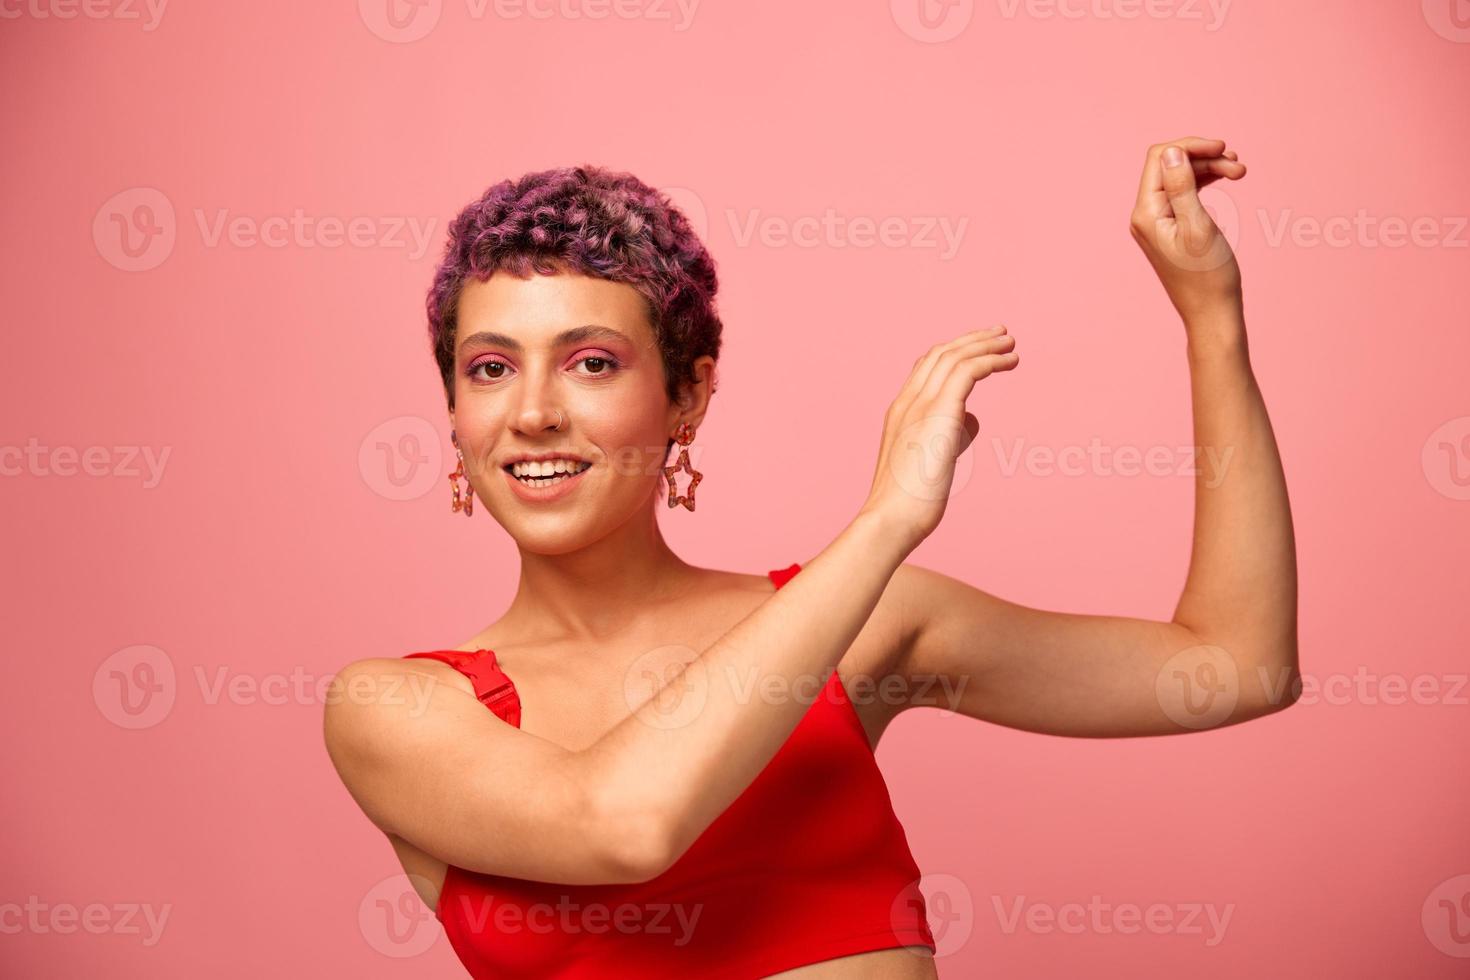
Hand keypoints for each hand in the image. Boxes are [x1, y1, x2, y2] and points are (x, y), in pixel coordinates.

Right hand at [859, 325, 1018, 553]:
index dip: (952, 353)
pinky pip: (969, 370)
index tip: (976, 348)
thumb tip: (971, 420)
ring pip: (956, 356)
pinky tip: (1010, 361)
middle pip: (941, 354)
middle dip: (972, 340)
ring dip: (986, 345)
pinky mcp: (940, 412)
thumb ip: (949, 436)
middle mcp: (907, 401)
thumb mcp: (931, 461)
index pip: (925, 368)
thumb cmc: (908, 503)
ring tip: (1011, 343)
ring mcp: (921, 404)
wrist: (891, 518)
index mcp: (899, 412)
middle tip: (1000, 334)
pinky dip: (991, 360)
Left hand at [1129, 136, 1247, 323]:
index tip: (1223, 148)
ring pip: (1181, 178)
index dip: (1191, 146)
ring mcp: (1157, 221)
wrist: (1212, 313)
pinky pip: (1185, 193)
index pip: (1160, 158)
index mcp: (1146, 213)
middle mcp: (1145, 215)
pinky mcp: (1172, 227)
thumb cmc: (1208, 277)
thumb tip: (1171, 152)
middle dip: (1205, 158)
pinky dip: (1206, 182)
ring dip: (1210, 169)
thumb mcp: (1198, 226)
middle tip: (1240, 166)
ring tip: (1240, 171)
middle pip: (1171, 166)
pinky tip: (1227, 179)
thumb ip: (1182, 187)